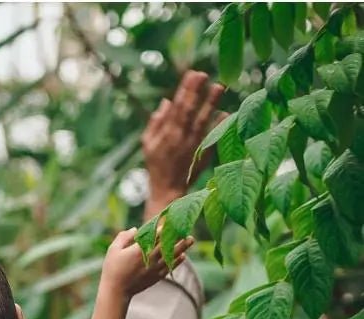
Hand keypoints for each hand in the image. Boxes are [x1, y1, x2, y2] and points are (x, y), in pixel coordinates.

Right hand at [92, 229, 193, 318]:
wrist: (116, 292)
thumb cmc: (112, 269)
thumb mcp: (113, 250)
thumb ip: (124, 237)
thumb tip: (135, 229)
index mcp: (139, 250)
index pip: (156, 235)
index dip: (165, 226)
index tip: (172, 219)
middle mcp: (150, 258)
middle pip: (167, 244)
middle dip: (178, 235)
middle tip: (187, 227)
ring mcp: (155, 268)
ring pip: (172, 255)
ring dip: (183, 247)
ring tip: (191, 240)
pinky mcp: (156, 277)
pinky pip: (170, 267)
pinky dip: (177, 261)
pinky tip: (183, 256)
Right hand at [142, 70, 224, 219]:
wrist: (166, 191)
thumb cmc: (156, 166)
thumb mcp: (147, 144)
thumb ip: (155, 123)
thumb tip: (166, 102)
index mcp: (166, 134)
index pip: (176, 107)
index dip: (184, 90)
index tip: (192, 74)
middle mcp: (179, 138)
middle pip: (189, 111)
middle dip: (196, 92)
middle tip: (204, 74)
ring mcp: (192, 146)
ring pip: (202, 121)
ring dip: (210, 104)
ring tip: (219, 87)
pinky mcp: (201, 155)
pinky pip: (211, 138)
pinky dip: (218, 126)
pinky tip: (225, 113)